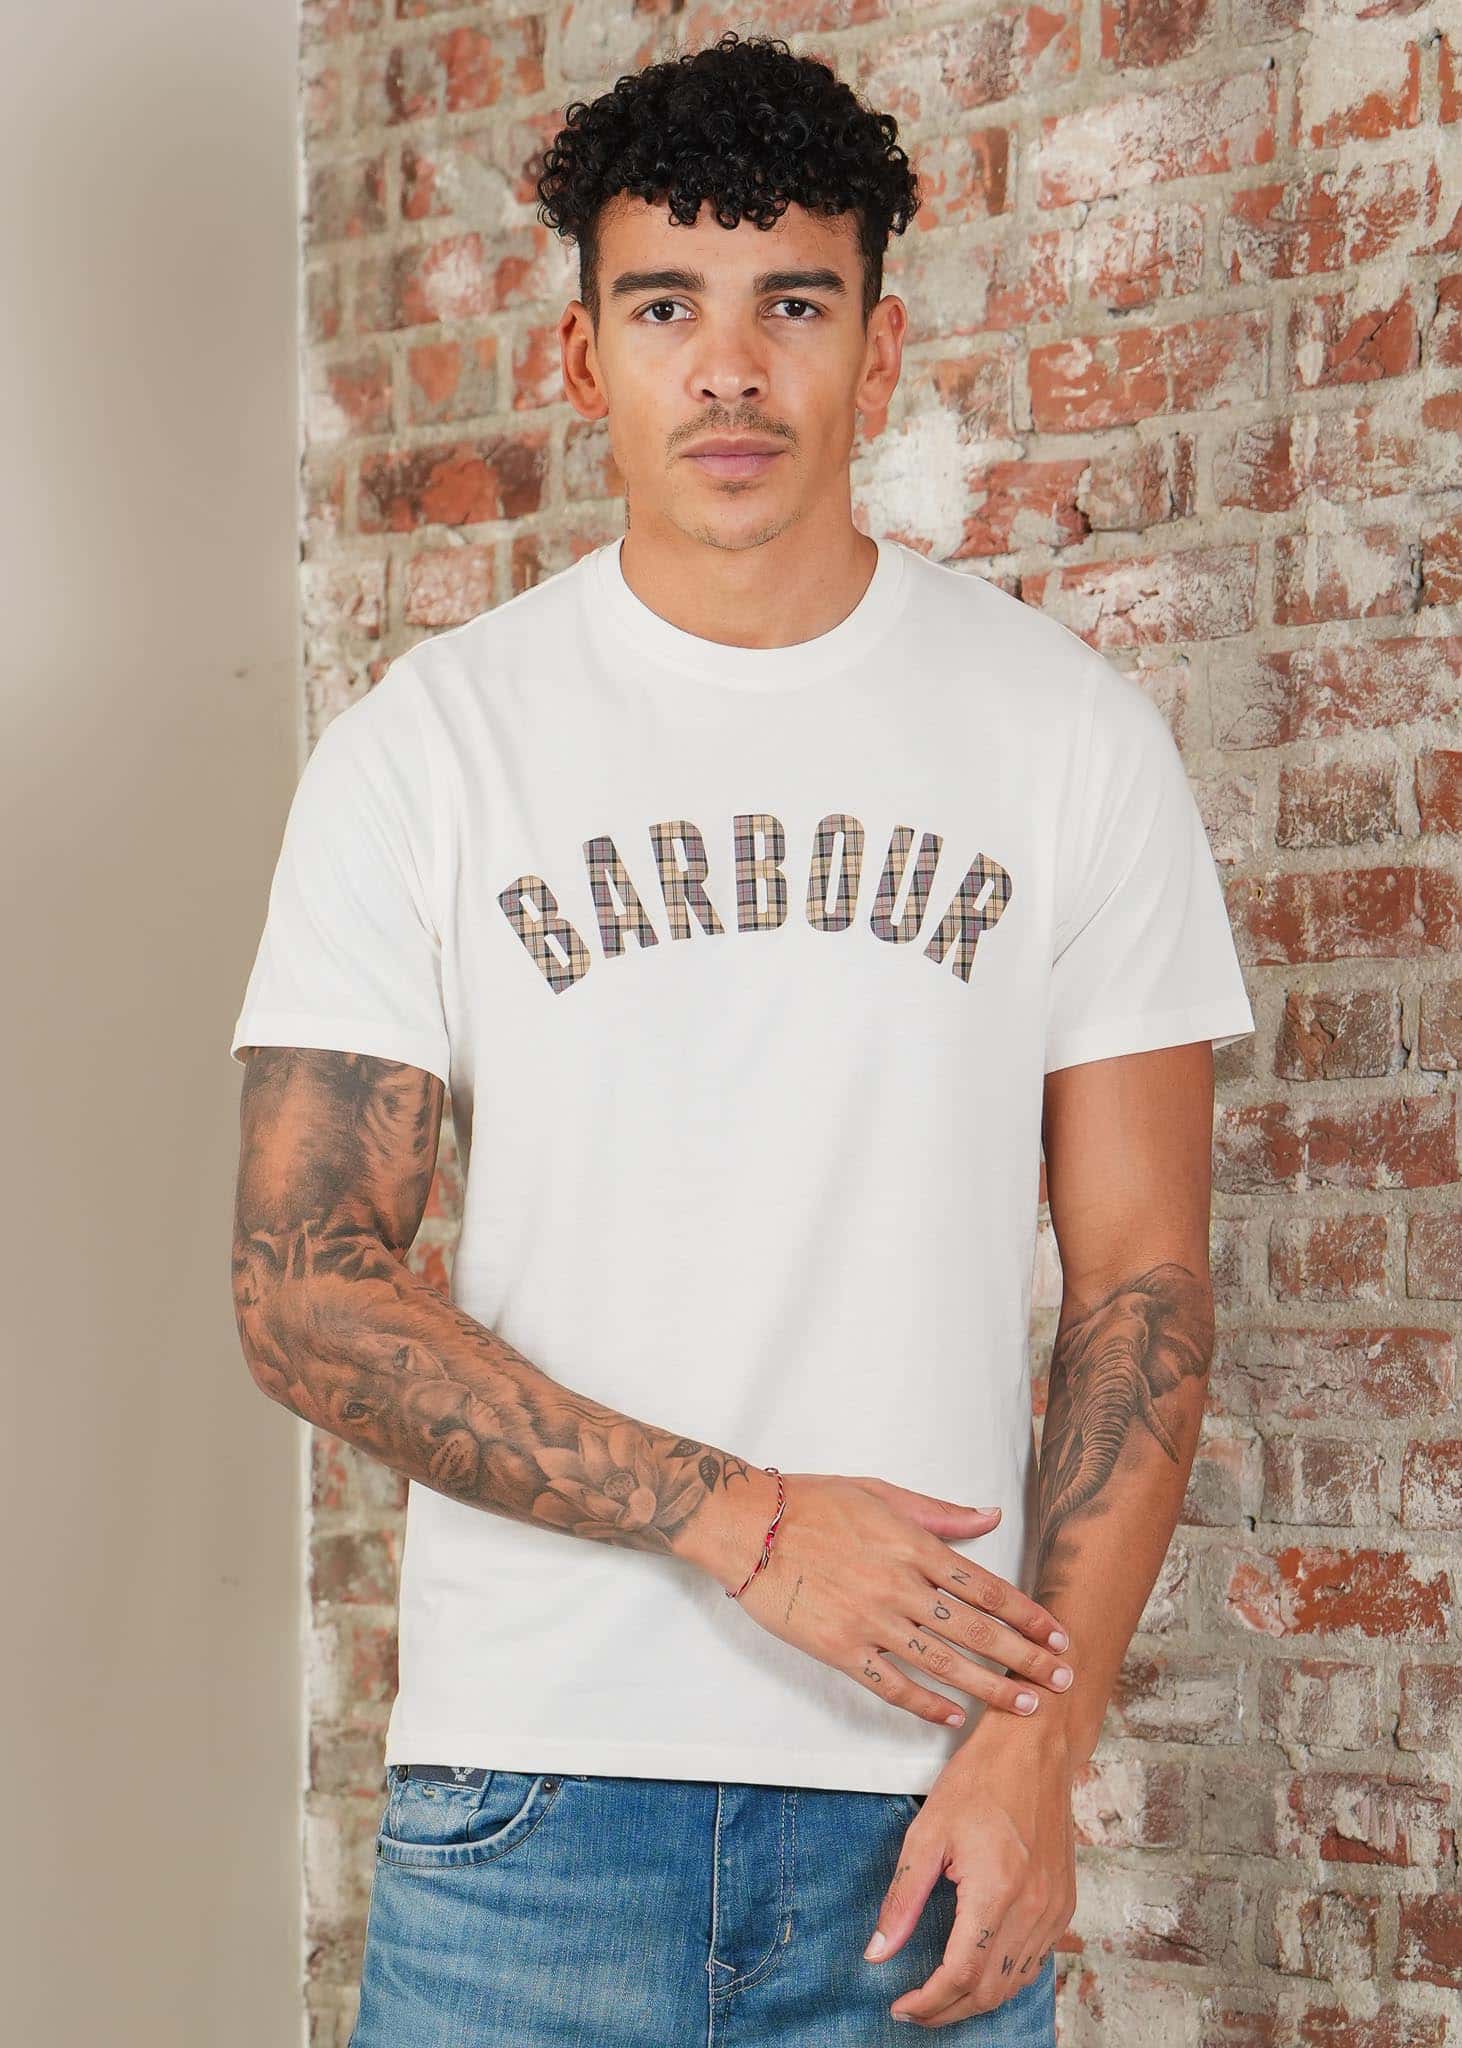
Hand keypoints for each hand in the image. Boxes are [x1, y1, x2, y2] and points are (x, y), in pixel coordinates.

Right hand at [724, 1472, 1074, 1728]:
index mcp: (913, 1546)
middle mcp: (899, 1586)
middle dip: (1025, 1658)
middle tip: (1061, 1681)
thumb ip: (939, 1512)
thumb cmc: (812, 1501)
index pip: (985, 1587)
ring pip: (943, 1663)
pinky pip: (891, 1684)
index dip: (1027, 1614)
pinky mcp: (840, 1649)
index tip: (1058, 1635)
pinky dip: (925, 1703)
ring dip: (989, 1688)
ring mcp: (870, 1621)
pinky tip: (954, 1717)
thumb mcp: (881, 1492)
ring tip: (1027, 1707)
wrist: (748, 1526)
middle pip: (976, 1630)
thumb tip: (991, 1516)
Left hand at [862, 1715, 1077, 2027]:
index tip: (901, 2007)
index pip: (960, 1974)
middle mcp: (1033, 1907)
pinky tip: (980, 1971)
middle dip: (948, 2010)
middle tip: (915, 2009)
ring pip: (1015, 1983)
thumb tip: (878, 1953)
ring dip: (977, 1999)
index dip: (928, 2001)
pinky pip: (1036, 1961)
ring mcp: (1054, 1908)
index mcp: (996, 1890)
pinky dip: (1006, 1978)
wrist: (1035, 1748)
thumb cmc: (980, 1779)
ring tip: (941, 1996)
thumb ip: (903, 1899)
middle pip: (989, 1990)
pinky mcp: (1065, 1903)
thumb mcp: (927, 1833)